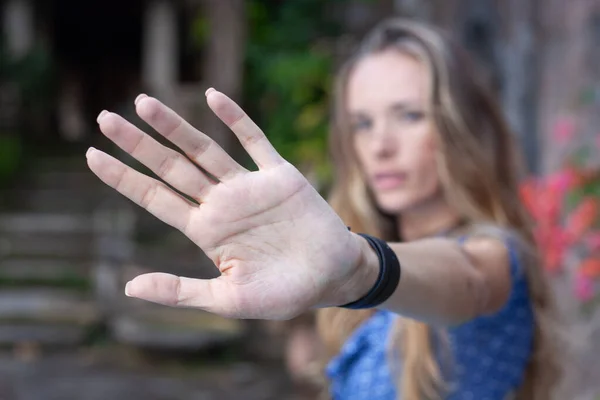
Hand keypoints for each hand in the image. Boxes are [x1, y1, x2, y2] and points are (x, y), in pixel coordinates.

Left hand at [86, 89, 373, 319]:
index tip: (91, 155)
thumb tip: (127, 286)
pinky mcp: (279, 175)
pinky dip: (235, 119)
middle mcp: (221, 203)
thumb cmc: (284, 294)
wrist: (333, 278)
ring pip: (204, 149)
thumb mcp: (228, 300)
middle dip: (138, 144)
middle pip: (171, 167)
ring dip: (175, 126)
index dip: (123, 178)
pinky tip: (212, 97)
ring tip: (142, 102)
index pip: (155, 198)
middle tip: (104, 119)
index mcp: (206, 232)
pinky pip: (254, 140)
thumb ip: (180, 291)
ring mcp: (249, 186)